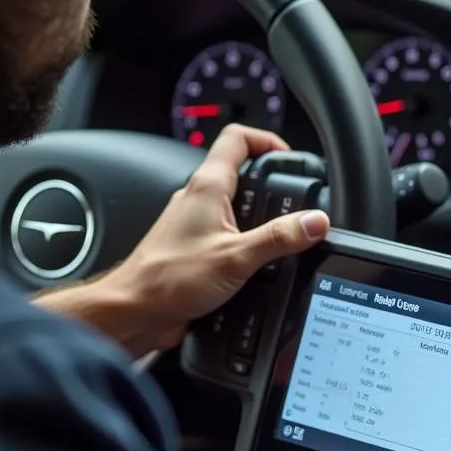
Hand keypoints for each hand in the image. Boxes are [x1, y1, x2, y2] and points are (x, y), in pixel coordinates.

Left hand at [106, 125, 329, 351]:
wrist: (136, 311)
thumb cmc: (168, 279)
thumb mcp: (236, 258)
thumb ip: (278, 238)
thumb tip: (314, 221)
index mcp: (207, 187)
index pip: (237, 139)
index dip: (267, 141)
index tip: (290, 159)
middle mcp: (198, 199)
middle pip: (240, 172)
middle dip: (272, 187)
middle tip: (294, 204)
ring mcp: (194, 223)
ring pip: (234, 205)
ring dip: (259, 217)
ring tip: (279, 237)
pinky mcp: (194, 247)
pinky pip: (226, 233)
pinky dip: (245, 242)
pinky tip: (256, 265)